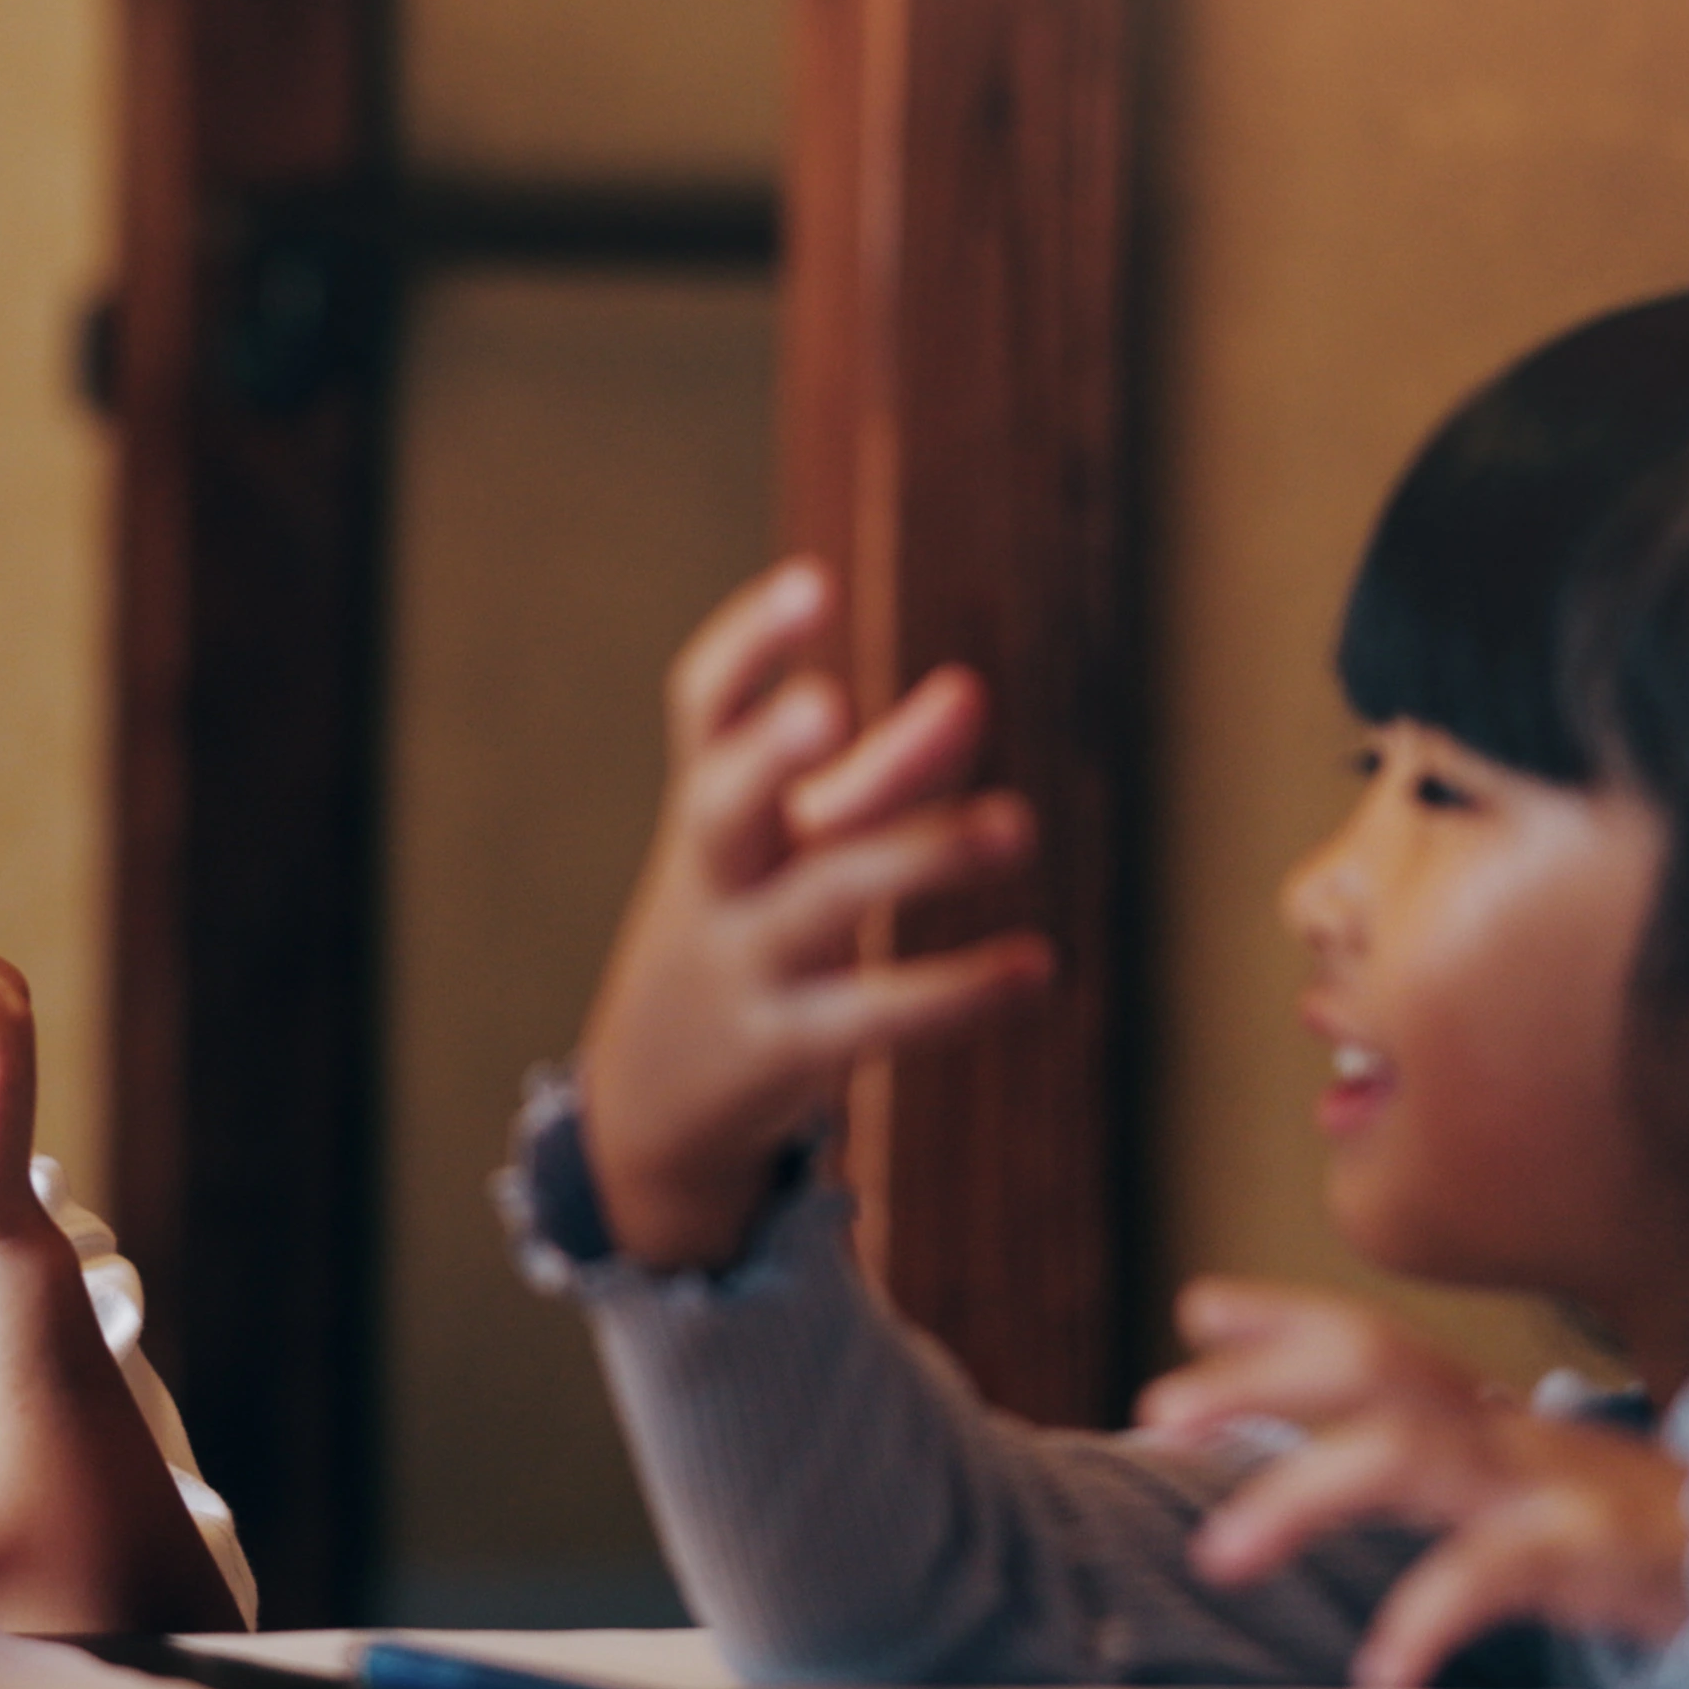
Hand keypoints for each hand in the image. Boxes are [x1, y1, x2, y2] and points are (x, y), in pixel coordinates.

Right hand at [571, 559, 1052, 1267]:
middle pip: (725, 805)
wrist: (651, 1103)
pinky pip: (872, 1018)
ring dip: (917, 858)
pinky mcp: (785, 1053)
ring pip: (822, 905)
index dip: (748, 648)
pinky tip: (1038, 967)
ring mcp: (741, 967)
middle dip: (771, 754)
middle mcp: (713, 882)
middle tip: (828, 702)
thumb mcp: (784, 851)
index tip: (812, 584)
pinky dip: (957, 992)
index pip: (702, 712)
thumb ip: (877, 773)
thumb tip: (971, 689)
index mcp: (708, 813)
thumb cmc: (741, 931)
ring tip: (1016, 827)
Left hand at [1140, 1279, 1688, 1688]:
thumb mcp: (1494, 1470)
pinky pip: (1490, 1572)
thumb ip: (1400, 1439)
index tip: (1195, 1305)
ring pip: (1407, 1454)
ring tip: (1220, 1553)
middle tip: (1160, 1411)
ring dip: (1299, 1497)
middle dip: (1257, 1382)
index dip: (1281, 1316)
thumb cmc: (1601, 1520)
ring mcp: (1540, 1482)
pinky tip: (1379, 1670)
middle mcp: (1496, 1428)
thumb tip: (1292, 1416)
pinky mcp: (1586, 1551)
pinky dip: (1425, 1617)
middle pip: (1372, 1370)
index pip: (1369, 1338)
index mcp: (1471, 1411)